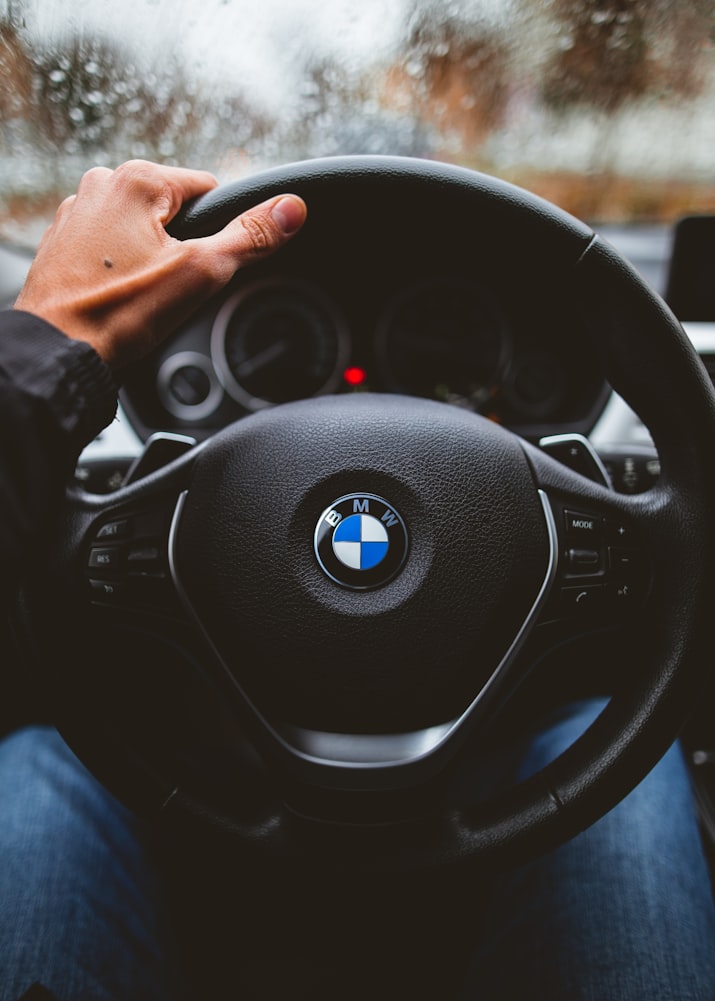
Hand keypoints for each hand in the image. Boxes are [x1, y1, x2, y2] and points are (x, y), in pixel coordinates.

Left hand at [14, 160, 306, 370]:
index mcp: (136, 178)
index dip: (220, 230)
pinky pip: (111, 247)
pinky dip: (122, 268)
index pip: (209, 189)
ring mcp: (75, 211)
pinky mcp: (62, 242)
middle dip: (182, 246)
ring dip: (152, 257)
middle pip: (174, 211)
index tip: (203, 266)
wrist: (57, 351)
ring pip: (141, 230)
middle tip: (170, 286)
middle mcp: (100, 184)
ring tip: (142, 294)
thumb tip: (291, 210)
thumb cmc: (119, 313)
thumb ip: (251, 237)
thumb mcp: (201, 273)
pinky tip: (120, 295)